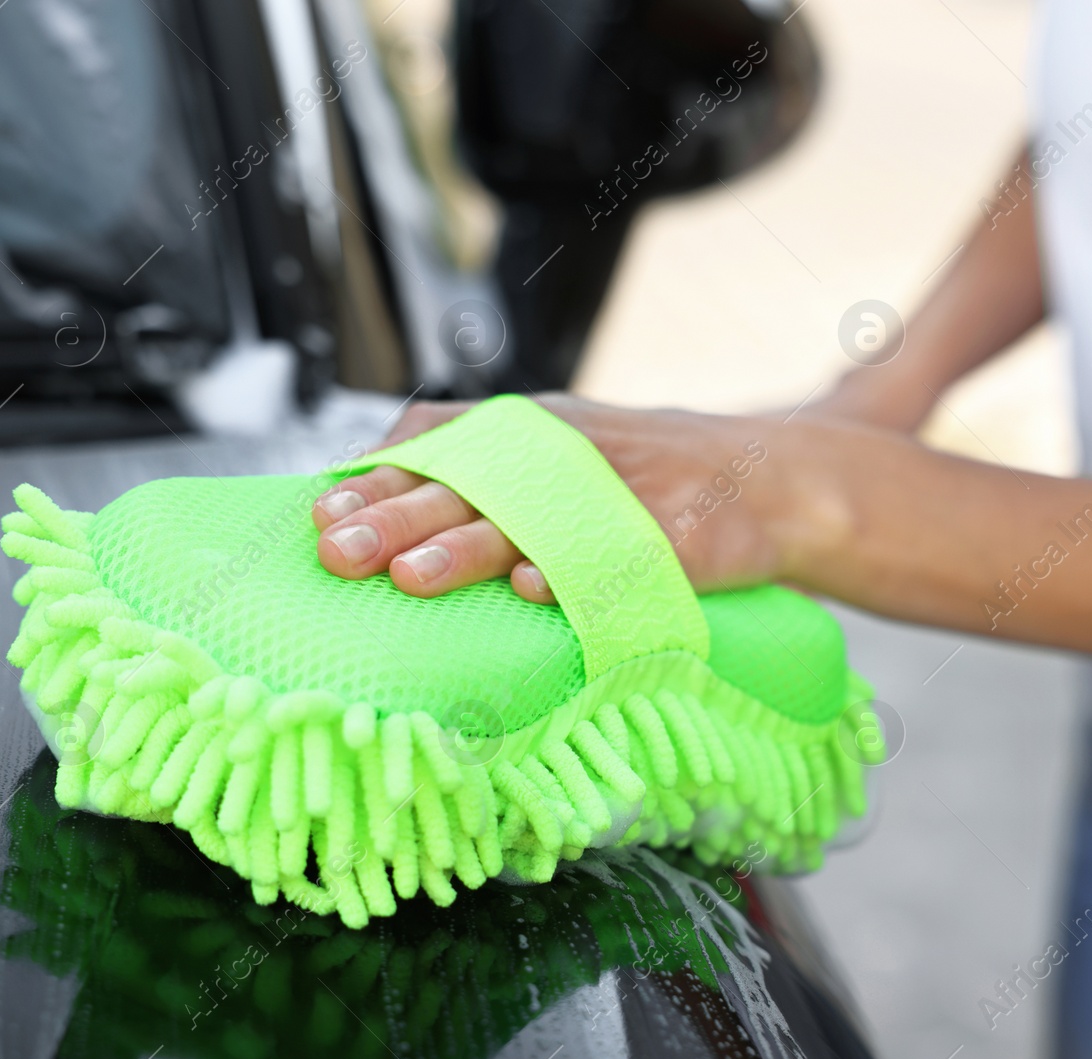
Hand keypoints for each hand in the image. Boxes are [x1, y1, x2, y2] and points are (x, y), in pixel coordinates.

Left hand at [311, 394, 789, 602]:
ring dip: (469, 547)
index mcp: (533, 435)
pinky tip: (533, 590)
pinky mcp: (676, 538)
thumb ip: (480, 461)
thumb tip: (368, 485)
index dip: (380, 477)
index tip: (321, 512)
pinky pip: (619, 557)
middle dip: (399, 517)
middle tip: (339, 552)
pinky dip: (575, 572)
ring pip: (532, 519)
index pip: (443, 445)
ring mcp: (624, 494)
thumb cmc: (645, 473)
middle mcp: (568, 455)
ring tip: (413, 577)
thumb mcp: (561, 447)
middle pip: (471, 484)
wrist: (771, 477)